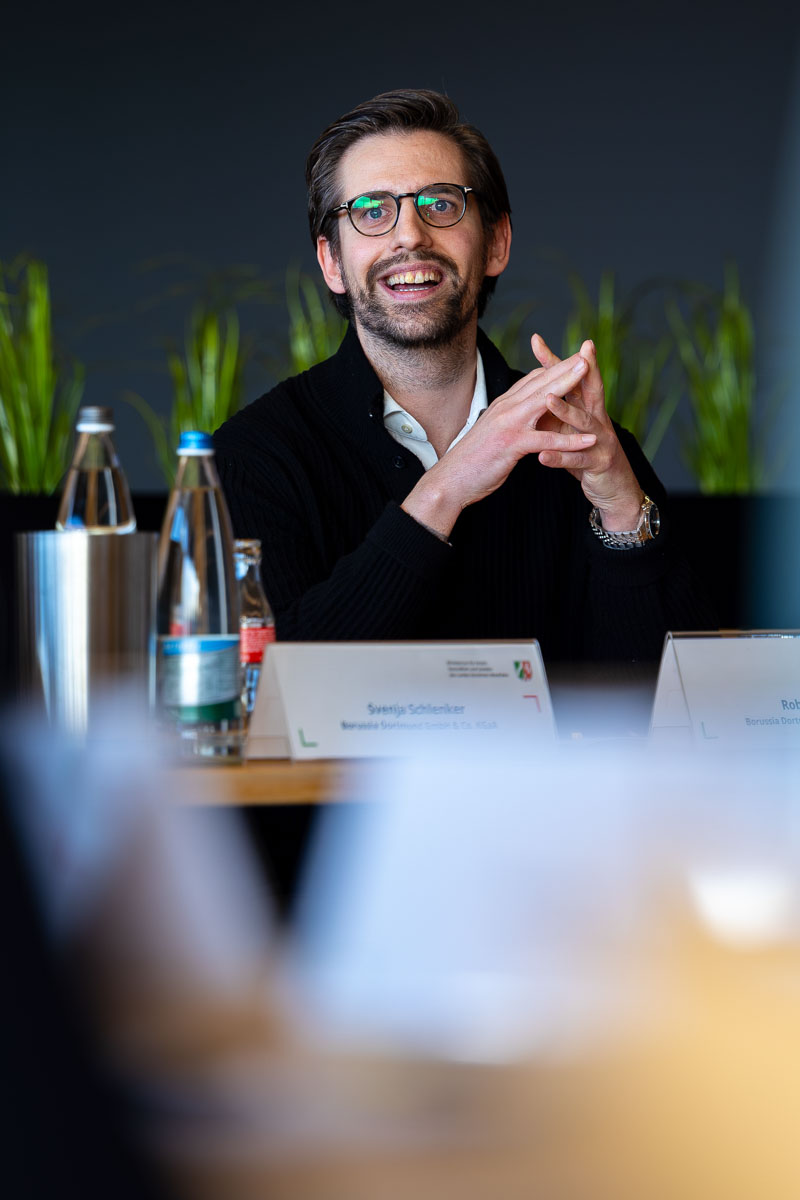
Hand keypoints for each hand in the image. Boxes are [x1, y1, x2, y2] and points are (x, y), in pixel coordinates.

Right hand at [402, 349, 598, 537]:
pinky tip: (590, 439)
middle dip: (565, 366)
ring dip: (568, 384)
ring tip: (590, 372)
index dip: (554, 368)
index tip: (573, 359)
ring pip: (544, 399)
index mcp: (503, 406)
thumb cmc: (471, 461)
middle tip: (587, 352)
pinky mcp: (511, 444)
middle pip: (541, 381)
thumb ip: (507, 419)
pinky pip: (546, 439)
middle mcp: (506, 408)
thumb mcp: (492, 432)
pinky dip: (569, 439)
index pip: (532, 379)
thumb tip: (520, 413)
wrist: (449, 481)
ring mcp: (508, 424)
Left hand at [531, 333, 643, 530]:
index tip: (536, 340)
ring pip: (583, 423)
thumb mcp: (575, 431)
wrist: (614, 490)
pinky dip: (560, 458)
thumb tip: (540, 391)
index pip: (571, 379)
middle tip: (572, 351)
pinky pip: (577, 460)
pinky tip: (542, 457)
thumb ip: (561, 413)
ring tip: (547, 399)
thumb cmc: (590, 456)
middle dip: (581, 369)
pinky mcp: (599, 464)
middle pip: (590, 389)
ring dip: (565, 410)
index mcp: (589, 408)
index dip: (556, 360)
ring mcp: (601, 440)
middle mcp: (599, 419)